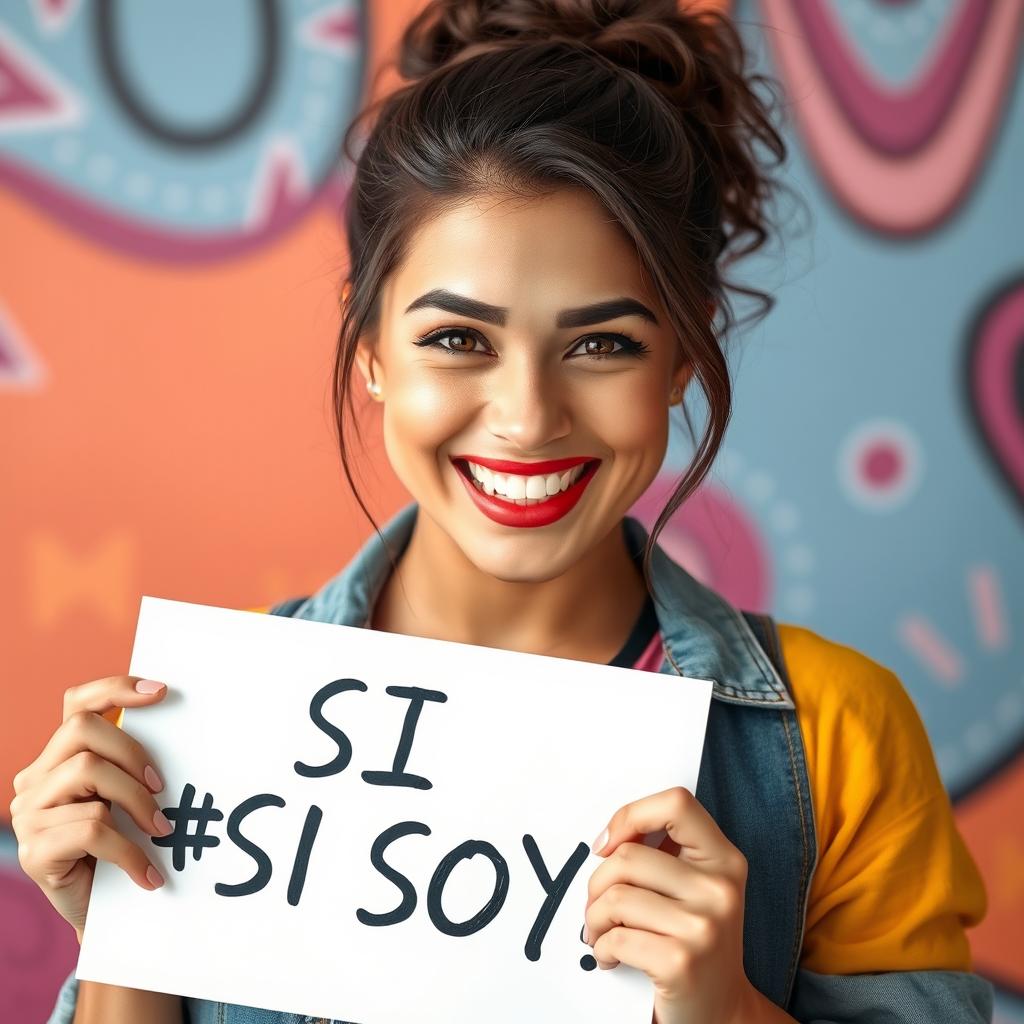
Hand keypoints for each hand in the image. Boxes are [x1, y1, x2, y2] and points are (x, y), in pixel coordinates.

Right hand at [10, 676, 173, 941]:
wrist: (105, 916)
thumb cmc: (123, 848)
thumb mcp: (128, 798)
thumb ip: (134, 765)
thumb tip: (184, 728)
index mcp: (58, 758)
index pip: (77, 703)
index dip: (116, 689)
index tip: (162, 692)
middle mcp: (35, 779)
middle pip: (83, 731)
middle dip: (133, 753)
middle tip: (162, 788)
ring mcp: (28, 814)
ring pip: (89, 773)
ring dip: (135, 802)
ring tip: (161, 831)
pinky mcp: (34, 850)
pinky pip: (91, 828)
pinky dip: (130, 850)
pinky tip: (149, 873)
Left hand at [584, 785, 759, 1023]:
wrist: (723, 1013)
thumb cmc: (695, 942)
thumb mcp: (695, 888)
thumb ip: (662, 853)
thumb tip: (607, 839)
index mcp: (724, 860)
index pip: (676, 803)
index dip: (631, 816)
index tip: (608, 845)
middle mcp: (720, 888)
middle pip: (628, 856)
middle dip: (597, 883)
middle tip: (597, 907)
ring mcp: (703, 926)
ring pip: (614, 897)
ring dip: (593, 919)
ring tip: (601, 932)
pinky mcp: (680, 962)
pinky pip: (614, 938)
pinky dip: (601, 948)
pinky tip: (611, 956)